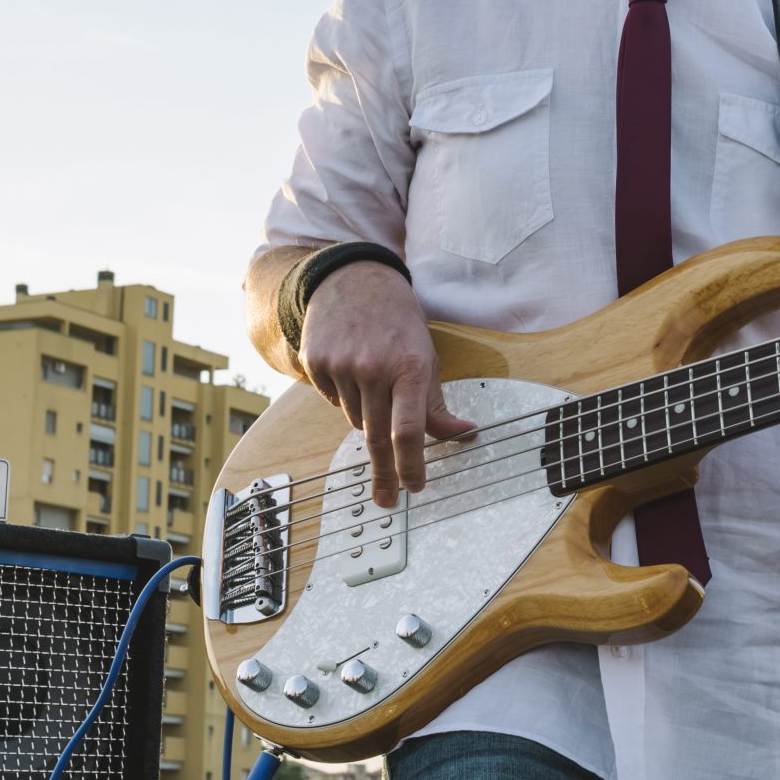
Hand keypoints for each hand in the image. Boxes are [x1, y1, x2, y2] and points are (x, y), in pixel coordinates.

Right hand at [296, 262, 473, 504]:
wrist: (353, 279)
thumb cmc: (398, 322)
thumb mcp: (426, 356)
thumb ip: (437, 403)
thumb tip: (463, 434)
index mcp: (410, 367)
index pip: (410, 431)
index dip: (412, 466)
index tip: (414, 487)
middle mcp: (374, 368)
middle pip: (378, 438)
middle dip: (385, 474)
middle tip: (387, 499)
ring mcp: (341, 366)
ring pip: (356, 421)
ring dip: (368, 421)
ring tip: (375, 392)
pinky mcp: (316, 364)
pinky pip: (333, 402)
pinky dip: (345, 399)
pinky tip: (353, 374)